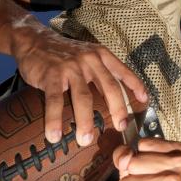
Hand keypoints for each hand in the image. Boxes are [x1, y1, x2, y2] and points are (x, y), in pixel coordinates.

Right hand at [10, 24, 148, 145]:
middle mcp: (90, 60)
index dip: (136, 86)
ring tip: (85, 140)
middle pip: (109, 87)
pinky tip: (54, 135)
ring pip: (83, 97)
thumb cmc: (64, 54)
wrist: (35, 40)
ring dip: (85, 121)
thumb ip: (101, 71)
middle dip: (117, 109)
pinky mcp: (51, 75)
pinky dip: (54, 120)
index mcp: (101, 56)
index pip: (123, 72)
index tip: (144, 101)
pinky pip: (55, 101)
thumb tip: (113, 98)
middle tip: (120, 128)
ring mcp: (71, 67)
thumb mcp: (88, 55)